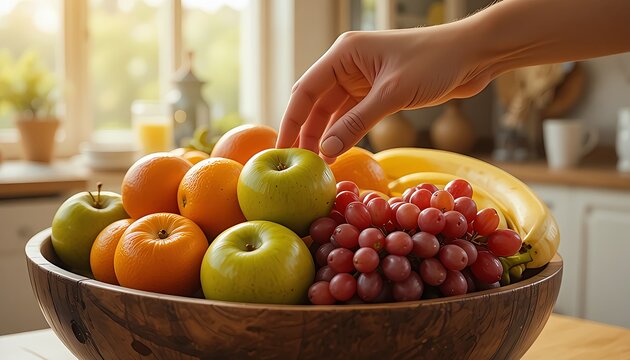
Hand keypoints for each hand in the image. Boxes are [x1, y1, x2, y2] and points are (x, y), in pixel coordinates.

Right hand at [276, 26, 491, 159]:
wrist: (474, 54)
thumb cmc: (434, 62)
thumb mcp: (392, 94)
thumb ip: (356, 123)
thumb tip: (326, 151)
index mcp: (344, 54)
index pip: (305, 90)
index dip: (291, 120)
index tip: (280, 148)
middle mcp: (349, 64)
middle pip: (316, 102)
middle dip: (307, 132)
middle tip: (298, 163)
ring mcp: (364, 78)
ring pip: (334, 111)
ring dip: (326, 135)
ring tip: (316, 163)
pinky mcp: (379, 91)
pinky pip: (353, 115)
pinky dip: (345, 133)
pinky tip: (339, 151)